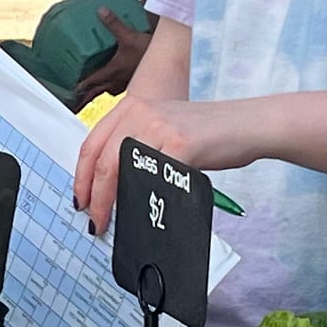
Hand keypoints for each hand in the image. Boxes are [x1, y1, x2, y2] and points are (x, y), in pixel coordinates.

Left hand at [70, 9, 153, 102]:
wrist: (167, 59)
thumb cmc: (148, 50)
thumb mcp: (129, 35)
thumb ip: (114, 23)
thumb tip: (100, 11)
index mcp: (113, 71)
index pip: (91, 81)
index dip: (80, 85)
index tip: (70, 89)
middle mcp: (117, 80)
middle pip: (96, 90)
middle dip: (85, 93)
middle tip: (74, 97)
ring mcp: (125, 83)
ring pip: (107, 90)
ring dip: (97, 90)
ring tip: (89, 89)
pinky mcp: (132, 82)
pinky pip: (116, 88)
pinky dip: (109, 86)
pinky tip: (110, 82)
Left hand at [72, 94, 241, 234]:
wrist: (247, 124)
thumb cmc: (207, 132)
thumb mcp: (163, 129)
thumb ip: (137, 146)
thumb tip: (112, 185)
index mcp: (133, 106)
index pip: (92, 143)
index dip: (81, 176)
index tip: (79, 199)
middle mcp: (142, 112)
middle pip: (103, 160)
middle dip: (93, 195)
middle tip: (92, 219)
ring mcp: (160, 127)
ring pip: (121, 170)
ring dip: (111, 201)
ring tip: (108, 220)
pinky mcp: (180, 145)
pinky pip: (153, 177)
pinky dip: (142, 198)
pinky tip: (142, 212)